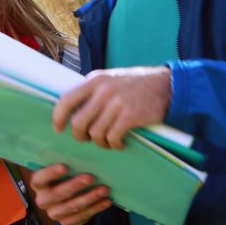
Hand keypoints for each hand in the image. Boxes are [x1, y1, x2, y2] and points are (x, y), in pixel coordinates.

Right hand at [30, 164, 111, 224]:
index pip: (40, 179)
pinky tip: (106, 201)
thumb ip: (64, 167)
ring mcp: (54, 213)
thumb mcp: (58, 173)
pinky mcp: (66, 222)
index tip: (64, 166)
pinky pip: (83, 215)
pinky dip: (96, 208)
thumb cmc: (62, 180)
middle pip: (58, 194)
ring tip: (104, 189)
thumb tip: (80, 156)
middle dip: (75, 185)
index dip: (51, 173)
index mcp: (38, 184)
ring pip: (73, 206)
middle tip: (90, 177)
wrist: (63, 202)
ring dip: (91, 197)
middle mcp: (43, 200)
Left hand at [53, 66, 171, 148]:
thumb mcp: (111, 79)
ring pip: (95, 133)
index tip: (57, 128)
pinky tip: (119, 143)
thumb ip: (93, 91)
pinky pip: (112, 137)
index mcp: (95, 80)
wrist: (168, 85)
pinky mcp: (130, 116)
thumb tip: (73, 110)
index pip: (66, 99)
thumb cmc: (136, 84)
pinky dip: (114, 144)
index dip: (58, 116)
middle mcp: (103, 90)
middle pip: (78, 121)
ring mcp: (117, 103)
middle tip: (86, 139)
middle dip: (79, 135)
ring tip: (107, 142)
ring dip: (99, 142)